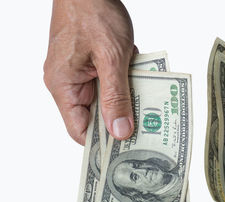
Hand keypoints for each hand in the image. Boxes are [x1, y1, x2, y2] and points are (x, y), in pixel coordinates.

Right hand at [44, 0, 135, 144]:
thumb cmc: (93, 12)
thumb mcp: (111, 58)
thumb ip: (116, 97)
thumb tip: (120, 131)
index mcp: (63, 86)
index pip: (79, 130)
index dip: (103, 143)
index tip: (127, 149)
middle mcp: (68, 83)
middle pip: (95, 117)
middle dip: (120, 118)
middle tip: (145, 126)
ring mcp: (79, 73)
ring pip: (104, 99)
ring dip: (124, 97)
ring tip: (145, 97)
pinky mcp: (90, 64)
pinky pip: (108, 82)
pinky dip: (123, 81)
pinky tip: (137, 74)